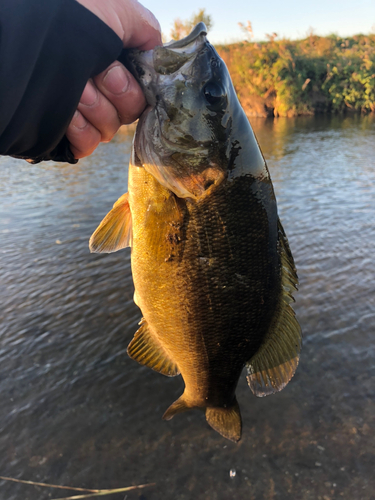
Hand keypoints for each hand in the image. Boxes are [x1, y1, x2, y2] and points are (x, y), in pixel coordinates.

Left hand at [66, 0, 160, 158]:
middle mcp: (98, 88)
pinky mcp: (64, 132)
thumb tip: (156, 55)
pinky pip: (89, 145)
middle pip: (129, 114)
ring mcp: (81, 112)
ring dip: (95, 109)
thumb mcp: (119, 9)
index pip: (140, 93)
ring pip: (109, 129)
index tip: (116, 71)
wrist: (29, 34)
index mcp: (112, 65)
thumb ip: (146, 31)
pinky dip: (81, 132)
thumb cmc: (72, 14)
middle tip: (93, 75)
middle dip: (115, 93)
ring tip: (75, 89)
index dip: (134, 87)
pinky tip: (68, 115)